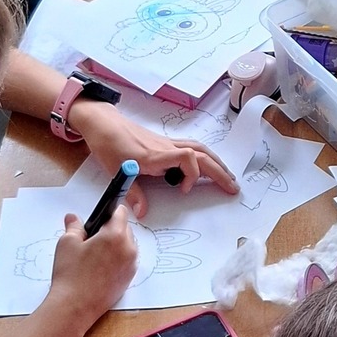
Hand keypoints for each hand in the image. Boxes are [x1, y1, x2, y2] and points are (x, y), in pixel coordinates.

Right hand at [47, 196, 143, 321]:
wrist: (75, 306)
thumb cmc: (71, 275)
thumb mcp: (67, 243)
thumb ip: (74, 226)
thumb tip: (73, 218)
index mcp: (116, 235)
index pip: (120, 213)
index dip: (109, 212)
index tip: (100, 217)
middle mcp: (129, 249)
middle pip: (124, 229)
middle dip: (110, 229)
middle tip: (91, 239)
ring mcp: (131, 265)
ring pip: (126, 246)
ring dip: (115, 245)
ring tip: (94, 254)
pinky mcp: (129, 279)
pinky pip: (126, 261)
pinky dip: (117, 260)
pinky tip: (100, 267)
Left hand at [70, 101, 238, 193]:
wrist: (103, 123)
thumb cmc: (108, 144)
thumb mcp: (116, 171)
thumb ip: (132, 193)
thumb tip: (143, 213)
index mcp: (156, 155)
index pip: (188, 158)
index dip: (193, 175)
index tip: (184, 190)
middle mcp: (166, 147)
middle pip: (202, 155)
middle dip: (220, 172)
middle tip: (233, 188)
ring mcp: (168, 144)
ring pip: (201, 149)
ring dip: (217, 163)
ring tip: (228, 177)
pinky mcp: (166, 143)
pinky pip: (193, 147)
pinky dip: (206, 157)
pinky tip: (210, 165)